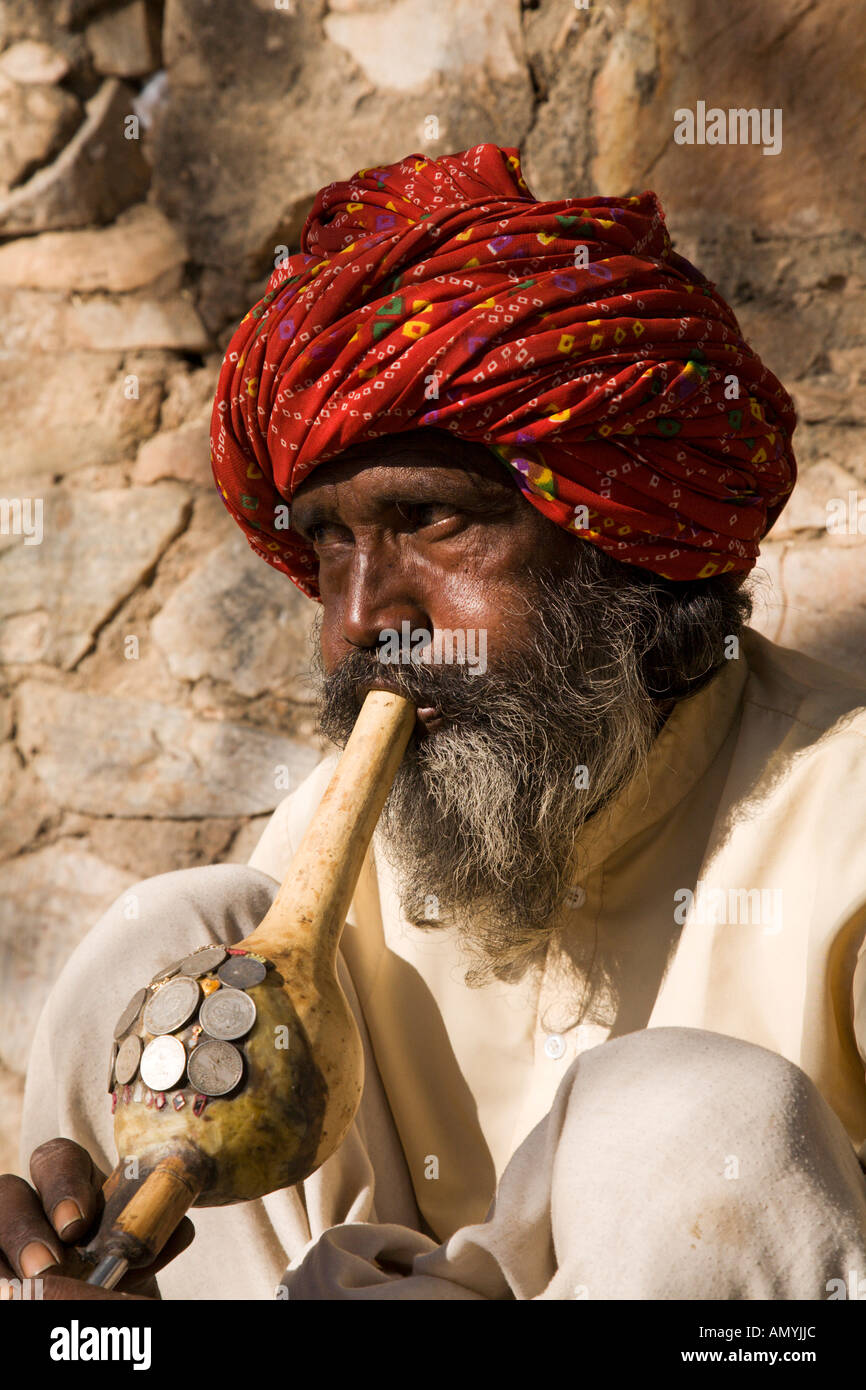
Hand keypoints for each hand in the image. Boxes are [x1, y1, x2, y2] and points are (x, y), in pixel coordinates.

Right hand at [0, 1138, 193, 1300]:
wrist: (102, 1295)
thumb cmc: (118, 1262)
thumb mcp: (137, 1243)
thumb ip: (153, 1230)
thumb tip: (177, 1229)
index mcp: (69, 1180)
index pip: (56, 1159)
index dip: (62, 1185)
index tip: (76, 1222)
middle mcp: (30, 1203)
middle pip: (8, 1195)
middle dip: (23, 1229)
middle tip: (46, 1267)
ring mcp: (7, 1238)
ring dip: (4, 1264)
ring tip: (23, 1294)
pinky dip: (3, 1287)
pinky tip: (18, 1301)